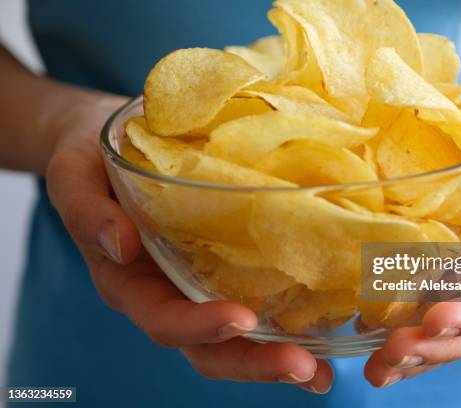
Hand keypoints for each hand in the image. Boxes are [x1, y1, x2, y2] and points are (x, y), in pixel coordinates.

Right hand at [45, 95, 331, 393]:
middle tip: (306, 369)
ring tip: (324, 371)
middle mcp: (169, 292)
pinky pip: (258, 299)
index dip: (200, 327)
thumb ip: (88, 211)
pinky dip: (292, 320)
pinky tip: (330, 324)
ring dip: (280, 355)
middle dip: (254, 363)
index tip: (241, 319)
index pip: (163, 319)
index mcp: (131, 282)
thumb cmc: (93, 159)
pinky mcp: (227, 264)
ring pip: (238, 336)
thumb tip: (120, 244)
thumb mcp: (74, 175)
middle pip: (208, 347)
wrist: (112, 142)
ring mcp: (200, 283)